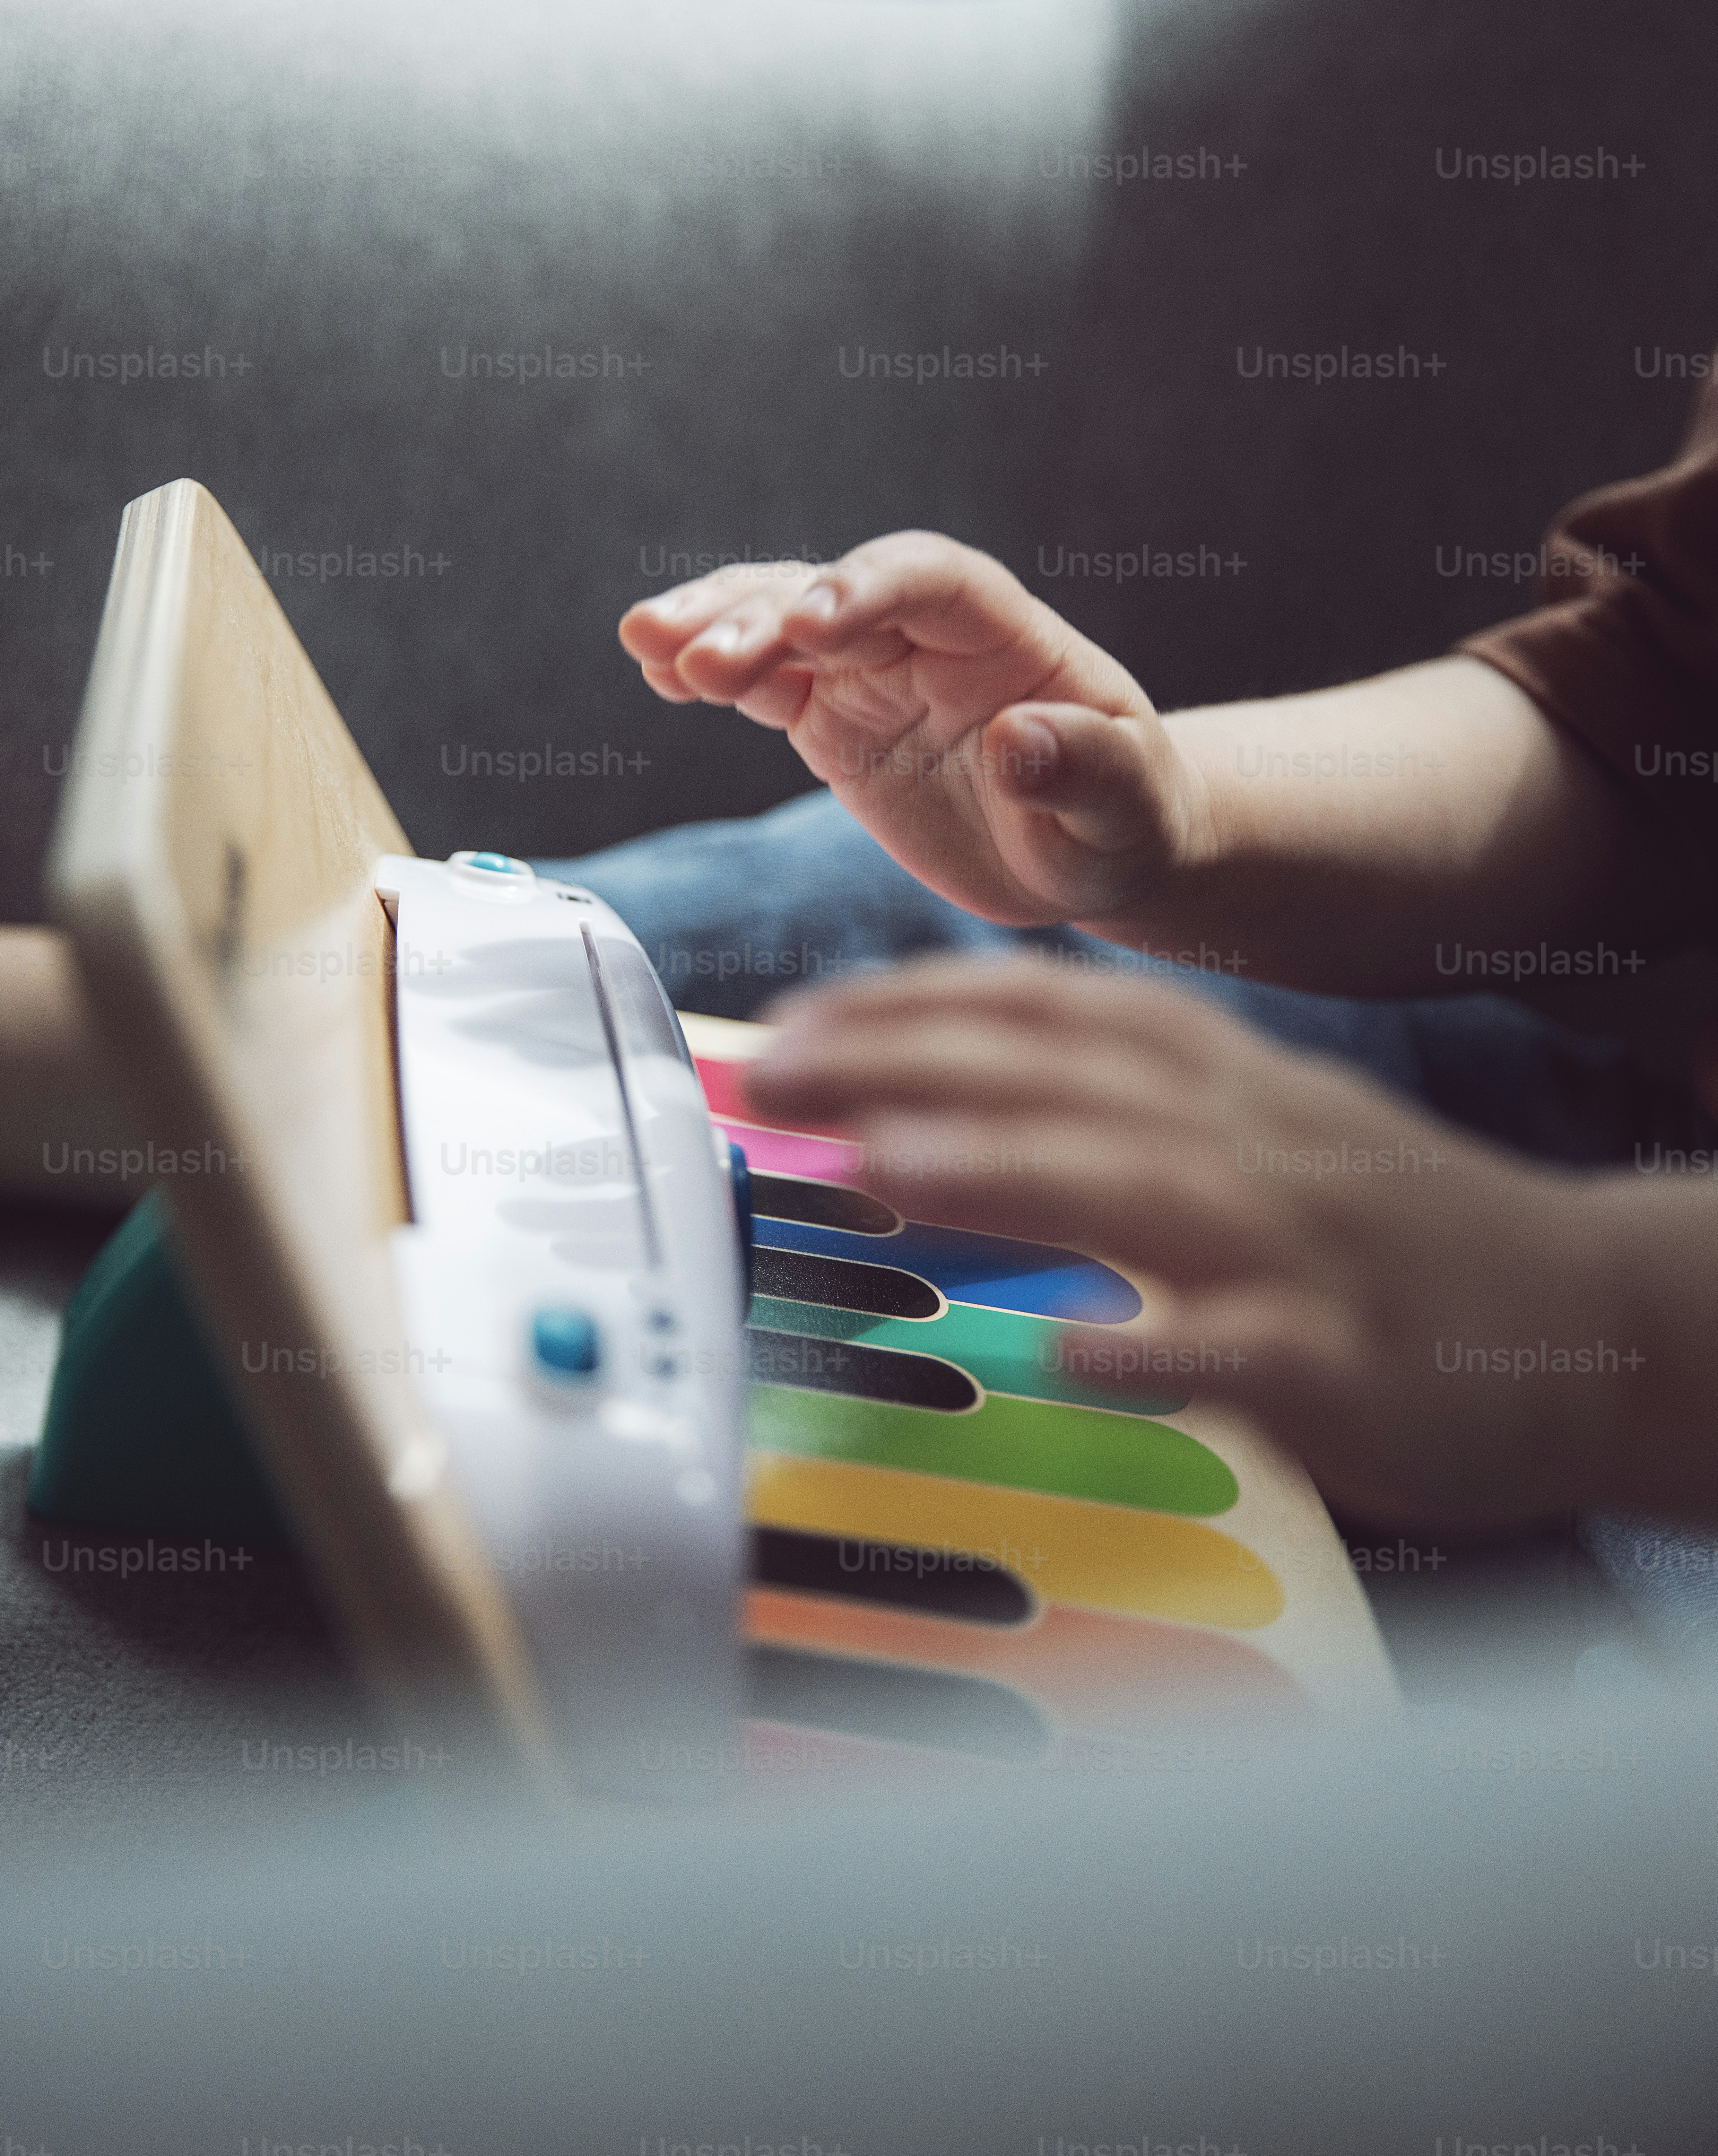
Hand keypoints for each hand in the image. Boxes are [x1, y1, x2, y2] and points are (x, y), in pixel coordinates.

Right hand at [619, 532, 1218, 929]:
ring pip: (783, 622)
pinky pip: (764, 682)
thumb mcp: (1128, 809)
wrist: (1089, 852)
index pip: (932, 579)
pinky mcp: (834, 719)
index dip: (868, 587)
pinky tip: (655, 672)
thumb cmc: (1124, 820)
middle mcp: (930, 638)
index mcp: (1008, 637)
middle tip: (698, 655)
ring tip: (645, 641)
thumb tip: (1020, 741)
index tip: (811, 623)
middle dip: (766, 614)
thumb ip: (1088, 770)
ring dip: (716, 625)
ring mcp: (874, 673)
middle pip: (836, 592)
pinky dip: (709, 674)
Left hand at [741, 955, 1642, 1530]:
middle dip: (904, 1064)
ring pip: (1135, 1183)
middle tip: (769, 1072)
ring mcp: (1301, 1245)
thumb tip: (956, 1098)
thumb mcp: (1258, 1132)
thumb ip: (1123, 1108)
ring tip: (874, 1162)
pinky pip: (1246, 1346)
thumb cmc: (1394, 1230)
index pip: (1044, 1012)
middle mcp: (1248, 1137)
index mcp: (1220, 1080)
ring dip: (1000, 1168)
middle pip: (1059, 1077)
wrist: (1594, 1313)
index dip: (908, 1006)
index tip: (792, 1022)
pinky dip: (1157, 1339)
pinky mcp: (1348, 1357)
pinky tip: (1068, 1345)